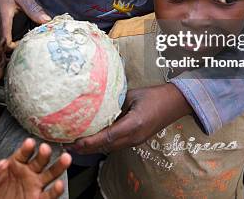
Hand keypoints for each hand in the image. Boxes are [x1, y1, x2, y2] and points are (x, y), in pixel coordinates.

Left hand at [0, 138, 70, 198]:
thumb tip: (2, 163)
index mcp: (16, 163)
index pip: (24, 153)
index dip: (27, 148)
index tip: (29, 143)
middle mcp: (29, 172)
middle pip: (41, 160)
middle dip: (44, 154)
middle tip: (45, 148)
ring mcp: (35, 185)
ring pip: (50, 174)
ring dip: (59, 166)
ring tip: (66, 158)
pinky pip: (49, 195)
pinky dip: (56, 190)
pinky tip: (59, 184)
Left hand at [71, 84, 191, 153]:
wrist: (175, 103)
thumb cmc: (155, 95)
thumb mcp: (132, 94)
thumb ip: (115, 101)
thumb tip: (96, 102)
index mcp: (132, 125)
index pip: (106, 137)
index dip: (89, 141)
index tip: (74, 142)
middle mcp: (133, 137)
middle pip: (105, 147)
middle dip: (86, 148)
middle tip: (68, 146)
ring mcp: (136, 140)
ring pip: (110, 148)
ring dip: (93, 148)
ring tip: (76, 144)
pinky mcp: (137, 139)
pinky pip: (116, 144)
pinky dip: (102, 143)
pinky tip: (92, 139)